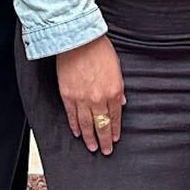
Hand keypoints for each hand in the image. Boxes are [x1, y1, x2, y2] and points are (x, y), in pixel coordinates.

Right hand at [55, 35, 124, 154]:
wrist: (78, 39)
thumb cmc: (99, 49)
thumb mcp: (117, 68)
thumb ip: (119, 87)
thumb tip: (121, 101)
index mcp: (113, 91)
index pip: (115, 117)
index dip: (115, 129)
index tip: (115, 138)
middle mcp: (99, 99)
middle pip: (102, 125)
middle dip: (104, 140)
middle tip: (106, 150)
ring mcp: (82, 99)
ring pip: (87, 125)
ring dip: (90, 138)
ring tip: (92, 147)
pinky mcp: (68, 96)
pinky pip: (72, 116)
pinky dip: (75, 126)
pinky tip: (78, 133)